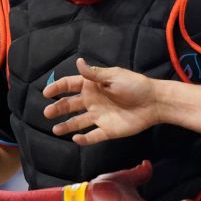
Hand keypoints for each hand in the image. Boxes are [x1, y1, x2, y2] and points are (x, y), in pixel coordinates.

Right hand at [43, 58, 161, 144]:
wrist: (154, 103)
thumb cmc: (134, 85)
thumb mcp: (113, 76)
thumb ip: (94, 73)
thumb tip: (78, 61)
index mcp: (92, 86)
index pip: (70, 85)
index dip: (57, 88)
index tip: (46, 93)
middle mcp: (93, 101)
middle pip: (70, 105)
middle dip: (58, 109)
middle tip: (47, 113)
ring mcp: (99, 116)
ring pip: (78, 122)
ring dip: (66, 126)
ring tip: (55, 130)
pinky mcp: (107, 130)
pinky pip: (92, 136)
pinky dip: (83, 139)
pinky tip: (75, 139)